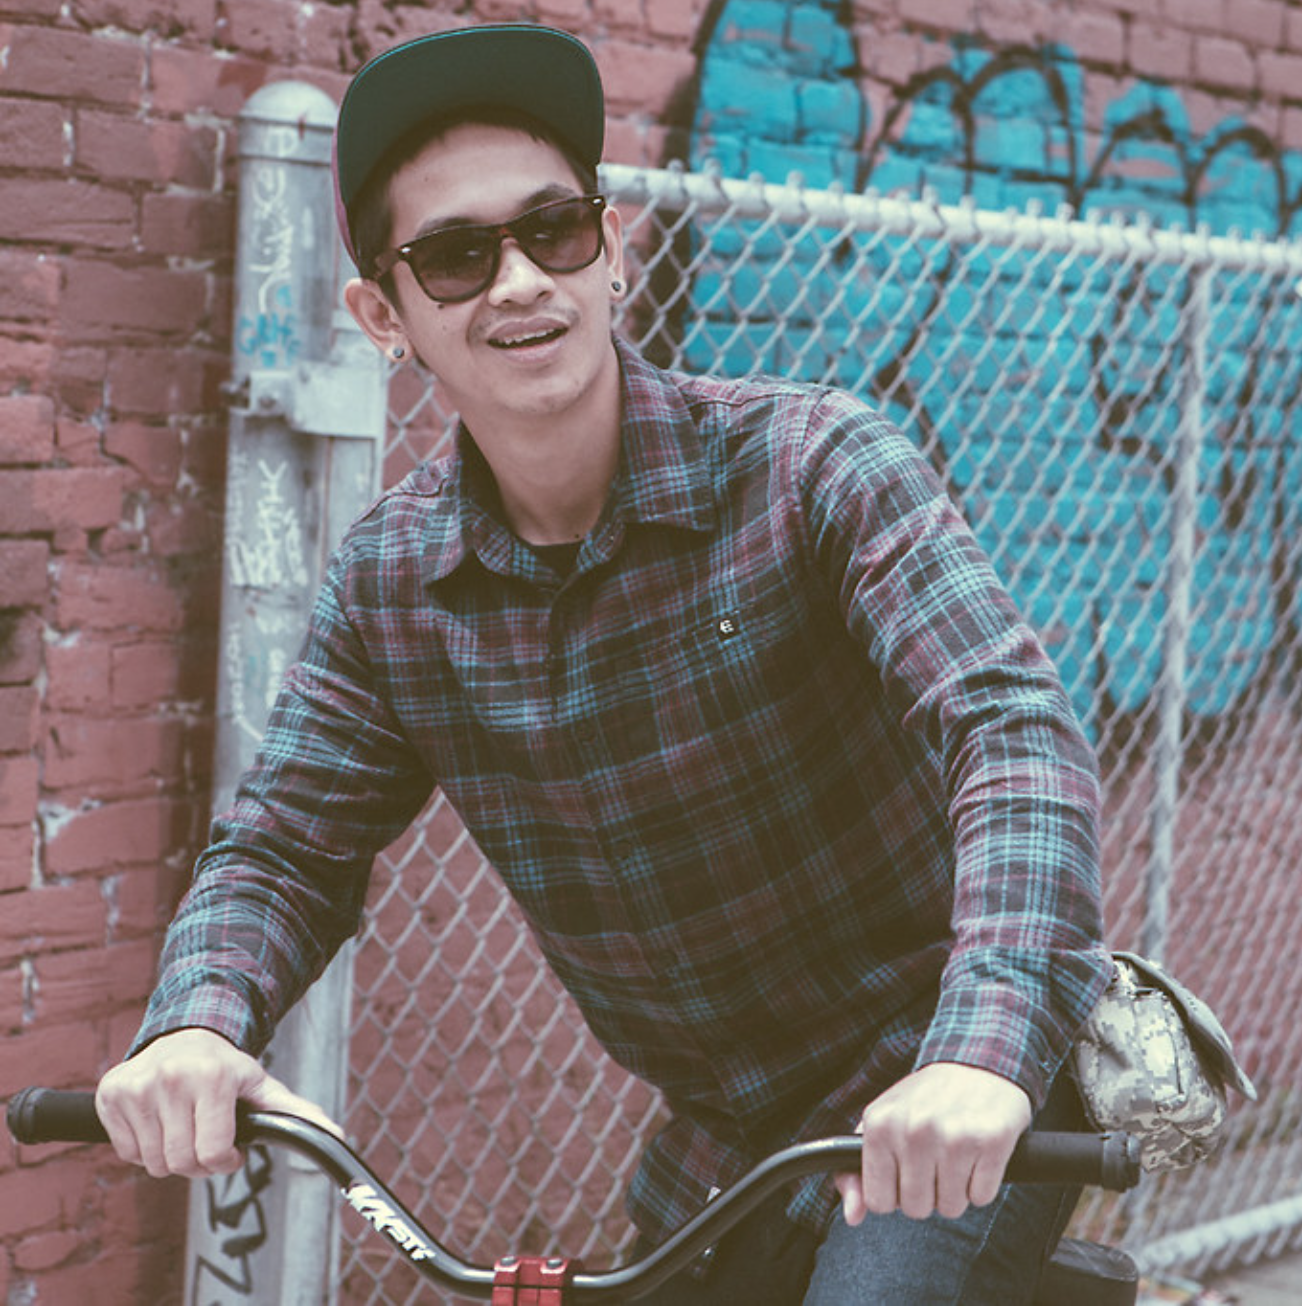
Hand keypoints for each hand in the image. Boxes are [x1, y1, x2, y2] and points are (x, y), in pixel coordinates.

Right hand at [95, 1027, 340, 1178]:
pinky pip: (125, 1152)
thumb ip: (297, 1115)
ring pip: (152, 1163)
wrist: (186, 1033)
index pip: (214, 1154)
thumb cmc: (227, 1068)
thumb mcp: (262, 1086)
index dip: (226, 1161)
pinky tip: (159, 1120)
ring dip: (171, 1156)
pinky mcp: (110, 1092)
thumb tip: (337, 1137)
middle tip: (206, 1138)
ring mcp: (136, 1085)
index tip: (231, 1150)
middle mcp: (171, 1077)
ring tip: (184, 1125)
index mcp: (212, 1076)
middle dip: (199, 1162)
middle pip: (181, 1163)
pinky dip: (144, 1147)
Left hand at [835, 1062, 1032, 1223]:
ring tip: (955, 1154)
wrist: (976, 1062)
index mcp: (880, 1124)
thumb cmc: (924, 1100)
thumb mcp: (881, 1124)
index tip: (904, 1170)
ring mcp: (953, 1136)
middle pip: (916, 1209)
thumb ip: (855, 1172)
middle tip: (934, 1159)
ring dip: (956, 1189)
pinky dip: (981, 1183)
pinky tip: (976, 1153)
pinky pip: (981, 1197)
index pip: (879, 1202)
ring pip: (951, 1207)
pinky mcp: (990, 1141)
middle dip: (927, 1193)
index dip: (895, 1193)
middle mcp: (914, 1129)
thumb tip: (852, 1217)